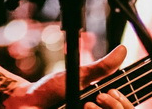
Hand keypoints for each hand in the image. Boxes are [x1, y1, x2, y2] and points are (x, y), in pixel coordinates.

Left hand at [0, 45, 133, 107]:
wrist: (28, 101)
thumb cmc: (53, 89)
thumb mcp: (79, 76)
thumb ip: (101, 68)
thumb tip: (122, 49)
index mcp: (102, 106)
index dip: (123, 103)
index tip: (108, 92)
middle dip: (110, 107)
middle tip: (92, 100)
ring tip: (83, 106)